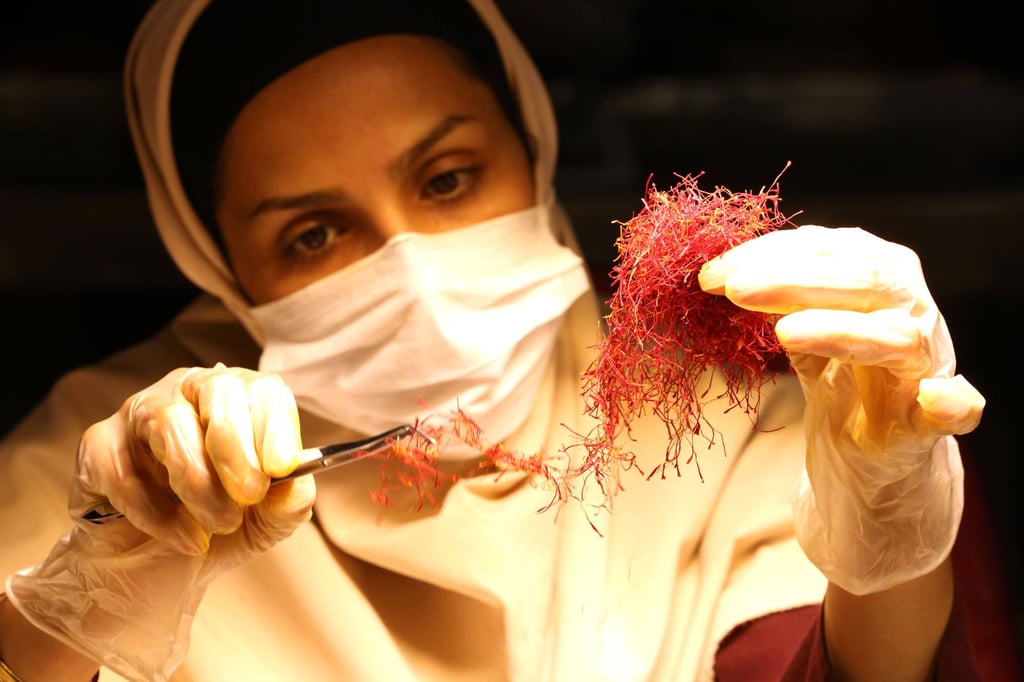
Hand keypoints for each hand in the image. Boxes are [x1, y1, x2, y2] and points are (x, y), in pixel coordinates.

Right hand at [5, 364, 315, 680]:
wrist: (159, 566)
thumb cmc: (221, 524)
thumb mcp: (269, 521)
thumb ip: (290, 501)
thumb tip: (295, 483)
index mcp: (241, 400)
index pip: (263, 390)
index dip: (276, 425)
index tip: (283, 467)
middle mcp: (189, 391)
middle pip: (214, 390)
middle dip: (235, 446)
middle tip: (250, 495)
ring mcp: (139, 413)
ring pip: (168, 423)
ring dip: (198, 481)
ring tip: (220, 524)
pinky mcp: (98, 446)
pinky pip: (123, 469)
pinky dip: (157, 512)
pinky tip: (184, 539)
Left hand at [700, 225, 984, 593]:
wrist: (872, 456)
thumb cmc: (837, 379)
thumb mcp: (801, 332)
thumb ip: (776, 299)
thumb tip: (716, 272)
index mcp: (880, 278)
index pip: (830, 249)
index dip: (772, 254)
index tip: (714, 271)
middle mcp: (910, 312)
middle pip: (863, 282)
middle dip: (794, 280)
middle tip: (735, 288)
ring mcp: (925, 368)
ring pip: (895, 338)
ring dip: (842, 331)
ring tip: (785, 333)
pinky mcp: (930, 425)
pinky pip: (956, 411)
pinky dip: (952, 404)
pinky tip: (935, 398)